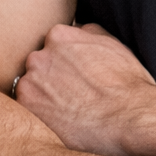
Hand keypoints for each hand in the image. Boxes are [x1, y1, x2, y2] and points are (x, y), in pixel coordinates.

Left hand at [14, 23, 155, 155]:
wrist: (129, 117)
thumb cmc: (127, 84)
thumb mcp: (112, 44)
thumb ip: (88, 34)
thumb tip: (78, 32)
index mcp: (59, 36)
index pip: (52, 46)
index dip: (64, 64)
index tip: (75, 77)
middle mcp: (39, 56)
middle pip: (38, 67)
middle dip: (51, 79)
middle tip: (72, 96)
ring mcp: (29, 83)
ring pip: (30, 89)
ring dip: (44, 98)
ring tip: (68, 112)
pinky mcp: (27, 109)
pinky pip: (27, 111)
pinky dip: (41, 117)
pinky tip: (62, 123)